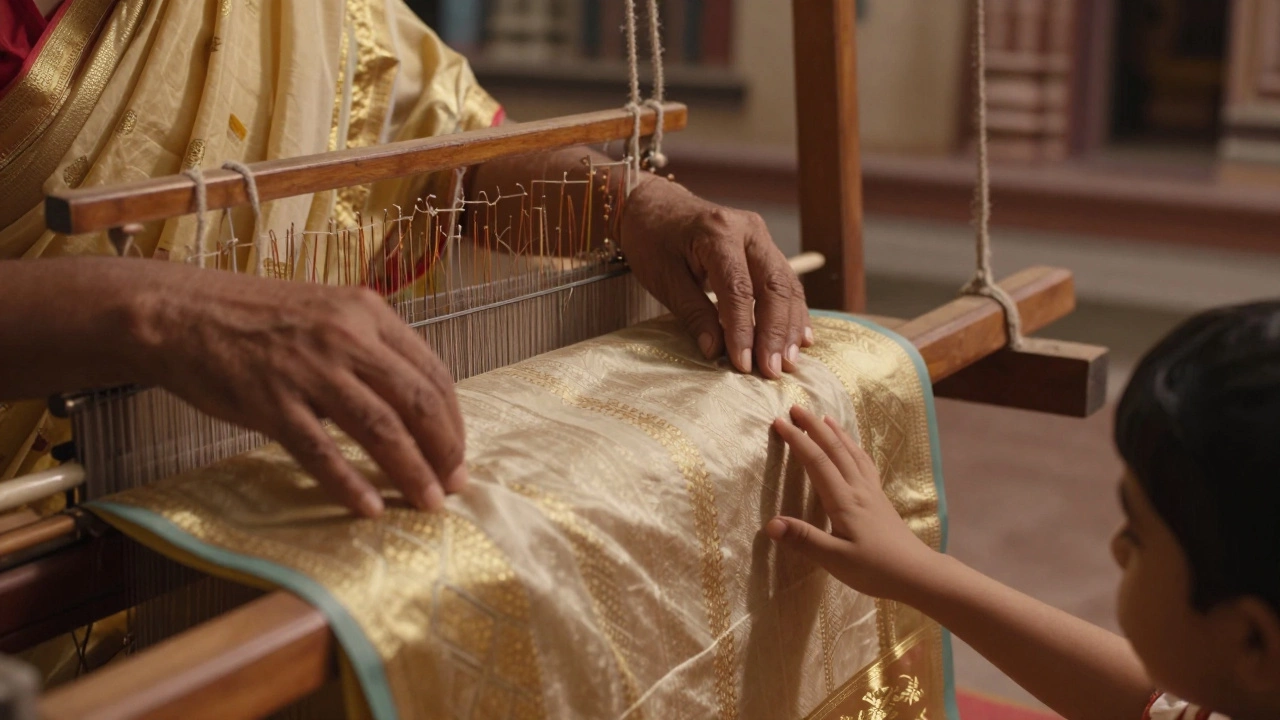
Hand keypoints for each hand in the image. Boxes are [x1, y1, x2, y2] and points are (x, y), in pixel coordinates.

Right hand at [131, 265, 465, 516]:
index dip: (453, 419)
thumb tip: (411, 405)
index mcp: (368, 313)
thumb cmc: (255, 318)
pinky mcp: (269, 400)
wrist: (179, 312)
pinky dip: (348, 483)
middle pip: (416, 401)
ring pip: (380, 428)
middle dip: (444, 450)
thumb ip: (369, 349)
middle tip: (454, 486)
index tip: (457, 453)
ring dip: (411, 472)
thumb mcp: (327, 313)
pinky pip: (320, 450)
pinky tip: (368, 508)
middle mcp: (346, 337)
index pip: (432, 372)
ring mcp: (308, 369)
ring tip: (428, 504)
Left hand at [621, 177, 811, 378]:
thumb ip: (693, 313)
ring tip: (789, 362)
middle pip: (774, 285)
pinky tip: (801, 339)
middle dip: (776, 332)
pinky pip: (786, 282)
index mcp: (717, 232)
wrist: (654, 206)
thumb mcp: (663, 277)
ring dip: (790, 326)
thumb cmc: (652, 239)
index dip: (743, 330)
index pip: (738, 288)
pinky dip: (793, 312)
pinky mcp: (765, 248)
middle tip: (773, 370)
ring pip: (787, 284)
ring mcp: (761, 237)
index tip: (744, 364)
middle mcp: (748, 230)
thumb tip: (715, 351)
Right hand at [767, 405, 936, 600]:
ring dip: (836, 433)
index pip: (817, 462)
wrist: (917, 574)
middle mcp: (858, 489)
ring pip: (852, 453)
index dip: (797, 440)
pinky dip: (854, 448)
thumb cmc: (875, 569)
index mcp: (844, 501)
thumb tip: (770, 524)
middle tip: (796, 408)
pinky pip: (864, 463)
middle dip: (814, 427)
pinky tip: (853, 448)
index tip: (779, 422)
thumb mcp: (835, 560)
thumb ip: (804, 539)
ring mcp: (872, 492)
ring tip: (824, 417)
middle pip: (835, 449)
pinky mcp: (880, 499)